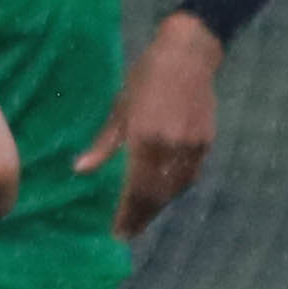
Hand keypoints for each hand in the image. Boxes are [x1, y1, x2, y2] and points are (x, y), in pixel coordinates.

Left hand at [78, 8, 222, 236]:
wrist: (188, 54)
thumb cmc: (146, 78)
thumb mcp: (119, 109)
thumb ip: (103, 144)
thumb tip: (81, 171)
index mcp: (146, 139)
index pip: (137, 189)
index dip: (128, 214)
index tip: (117, 232)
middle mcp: (172, 147)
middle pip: (157, 195)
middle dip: (142, 217)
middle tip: (128, 233)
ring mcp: (193, 145)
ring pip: (176, 188)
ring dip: (159, 206)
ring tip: (142, 218)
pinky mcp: (207, 141)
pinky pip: (190, 175)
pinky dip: (176, 189)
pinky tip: (163, 195)